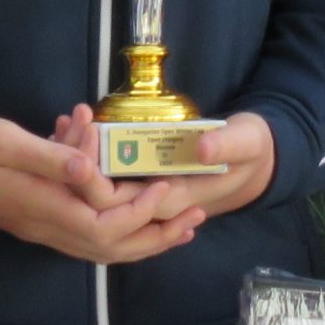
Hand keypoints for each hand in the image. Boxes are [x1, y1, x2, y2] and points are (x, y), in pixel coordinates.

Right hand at [0, 111, 202, 262]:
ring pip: (97, 243)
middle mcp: (41, 224)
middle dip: (155, 233)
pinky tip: (124, 186)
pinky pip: (80, 225)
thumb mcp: (4, 140)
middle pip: (108, 246)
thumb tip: (91, 169)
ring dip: (141, 231)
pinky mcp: (31, 213)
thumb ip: (49, 156)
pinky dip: (110, 212)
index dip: (141, 213)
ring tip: (178, 218)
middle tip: (195, 214)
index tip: (167, 187)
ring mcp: (35, 223)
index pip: (103, 227)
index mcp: (39, 207)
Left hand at [52, 104, 277, 222]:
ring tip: (69, 119)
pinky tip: (78, 127)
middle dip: (78, 159)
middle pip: (96, 198)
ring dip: (78, 156)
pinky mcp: (141, 185)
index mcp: (170, 199)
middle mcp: (150, 206)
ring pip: (96, 190)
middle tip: (74, 118)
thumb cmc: (249, 151)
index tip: (88, 132)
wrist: (255, 163)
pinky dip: (87, 156)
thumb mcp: (245, 143)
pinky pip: (104, 179)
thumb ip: (226, 145)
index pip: (115, 202)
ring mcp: (144, 198)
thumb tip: (202, 147)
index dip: (93, 175)